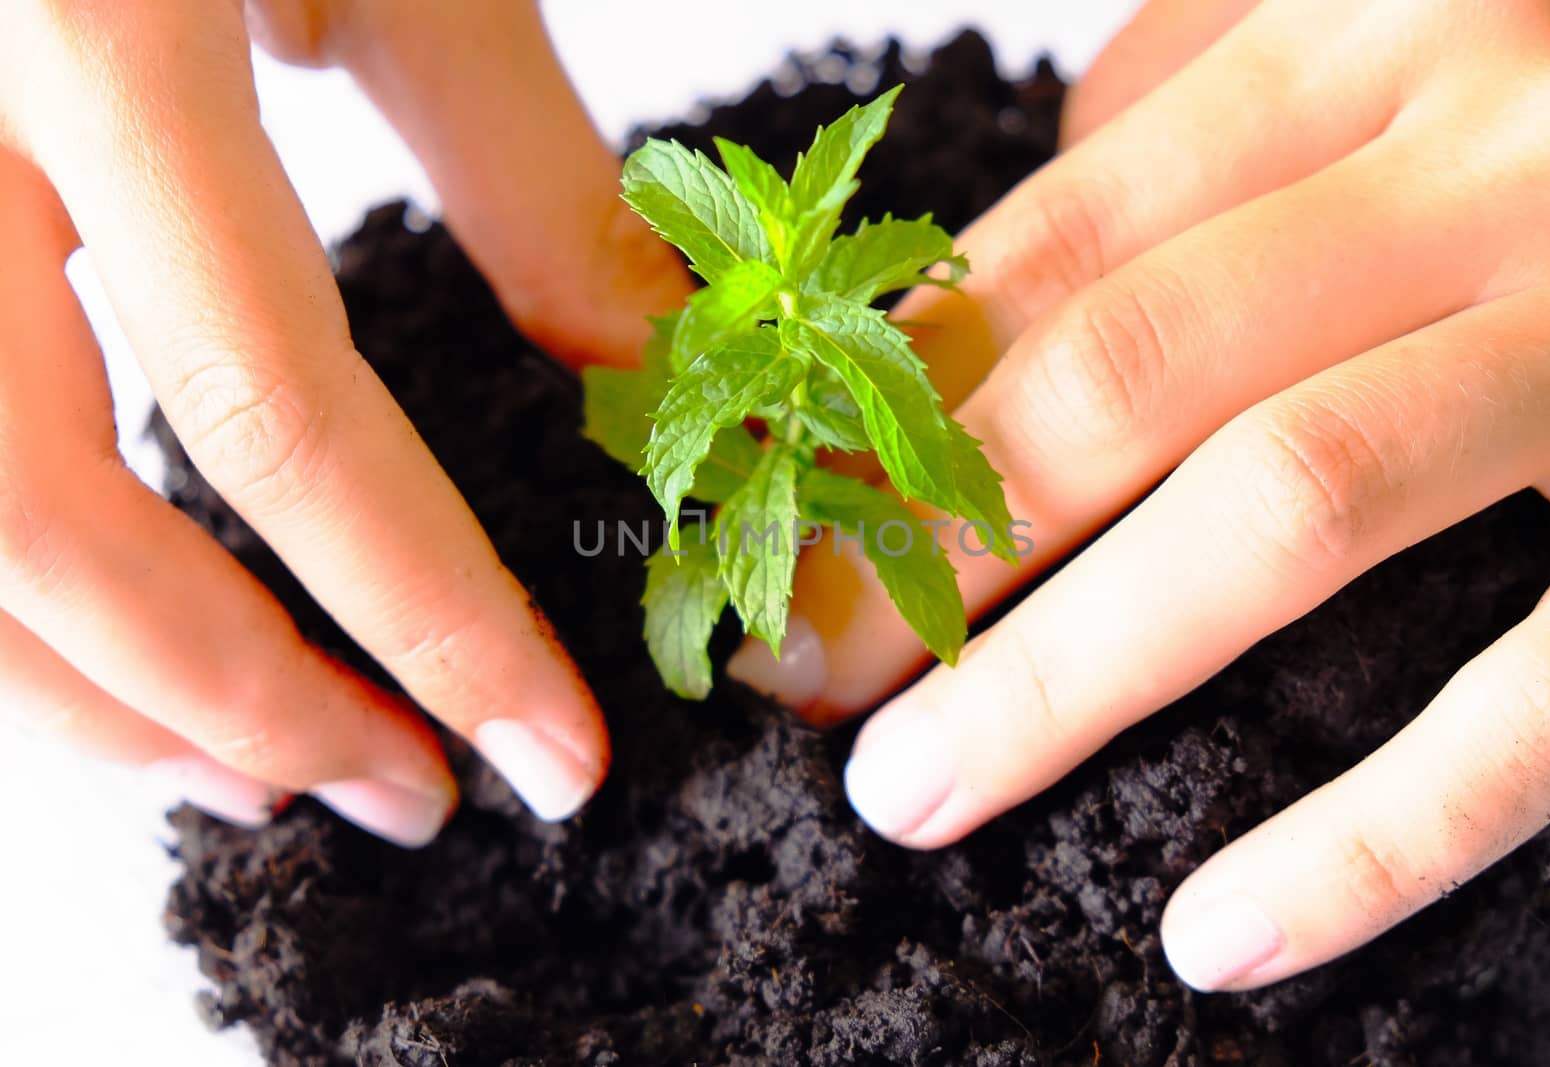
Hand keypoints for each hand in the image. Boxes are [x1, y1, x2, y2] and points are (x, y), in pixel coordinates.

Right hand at [0, 0, 689, 843]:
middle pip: (37, 526)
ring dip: (96, 698)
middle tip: (396, 796)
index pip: (270, 411)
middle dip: (234, 705)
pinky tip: (132, 649)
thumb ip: (525, 176)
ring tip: (263, 769)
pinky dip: (23, 600)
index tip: (545, 753)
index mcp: (85, 41)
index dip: (422, 614)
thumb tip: (647, 376)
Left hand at [729, 0, 1549, 990]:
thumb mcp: (1384, 46)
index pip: (1054, 246)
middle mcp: (1493, 148)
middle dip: (923, 544)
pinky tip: (1217, 935)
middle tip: (799, 672)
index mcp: (1370, 25)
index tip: (770, 530)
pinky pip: (1545, 701)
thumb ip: (1190, 123)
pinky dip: (1376, 839)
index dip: (881, 403)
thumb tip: (968, 291)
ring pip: (1289, 504)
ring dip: (1061, 679)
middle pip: (1130, 368)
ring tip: (908, 791)